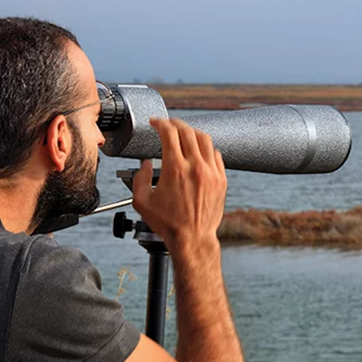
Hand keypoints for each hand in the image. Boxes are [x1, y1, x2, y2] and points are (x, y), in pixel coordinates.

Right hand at [131, 117, 226, 251]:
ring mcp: (211, 172)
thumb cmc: (168, 224)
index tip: (156, 123)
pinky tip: (200, 151)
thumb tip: (145, 165)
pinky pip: (216, 155)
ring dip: (192, 132)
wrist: (192, 239)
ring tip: (184, 133)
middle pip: (187, 131)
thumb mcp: (142, 202)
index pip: (169, 132)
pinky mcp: (221, 180)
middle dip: (175, 123)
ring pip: (204, 139)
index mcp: (175, 168)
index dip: (160, 123)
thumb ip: (139, 178)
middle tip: (168, 125)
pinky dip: (206, 148)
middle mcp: (195, 166)